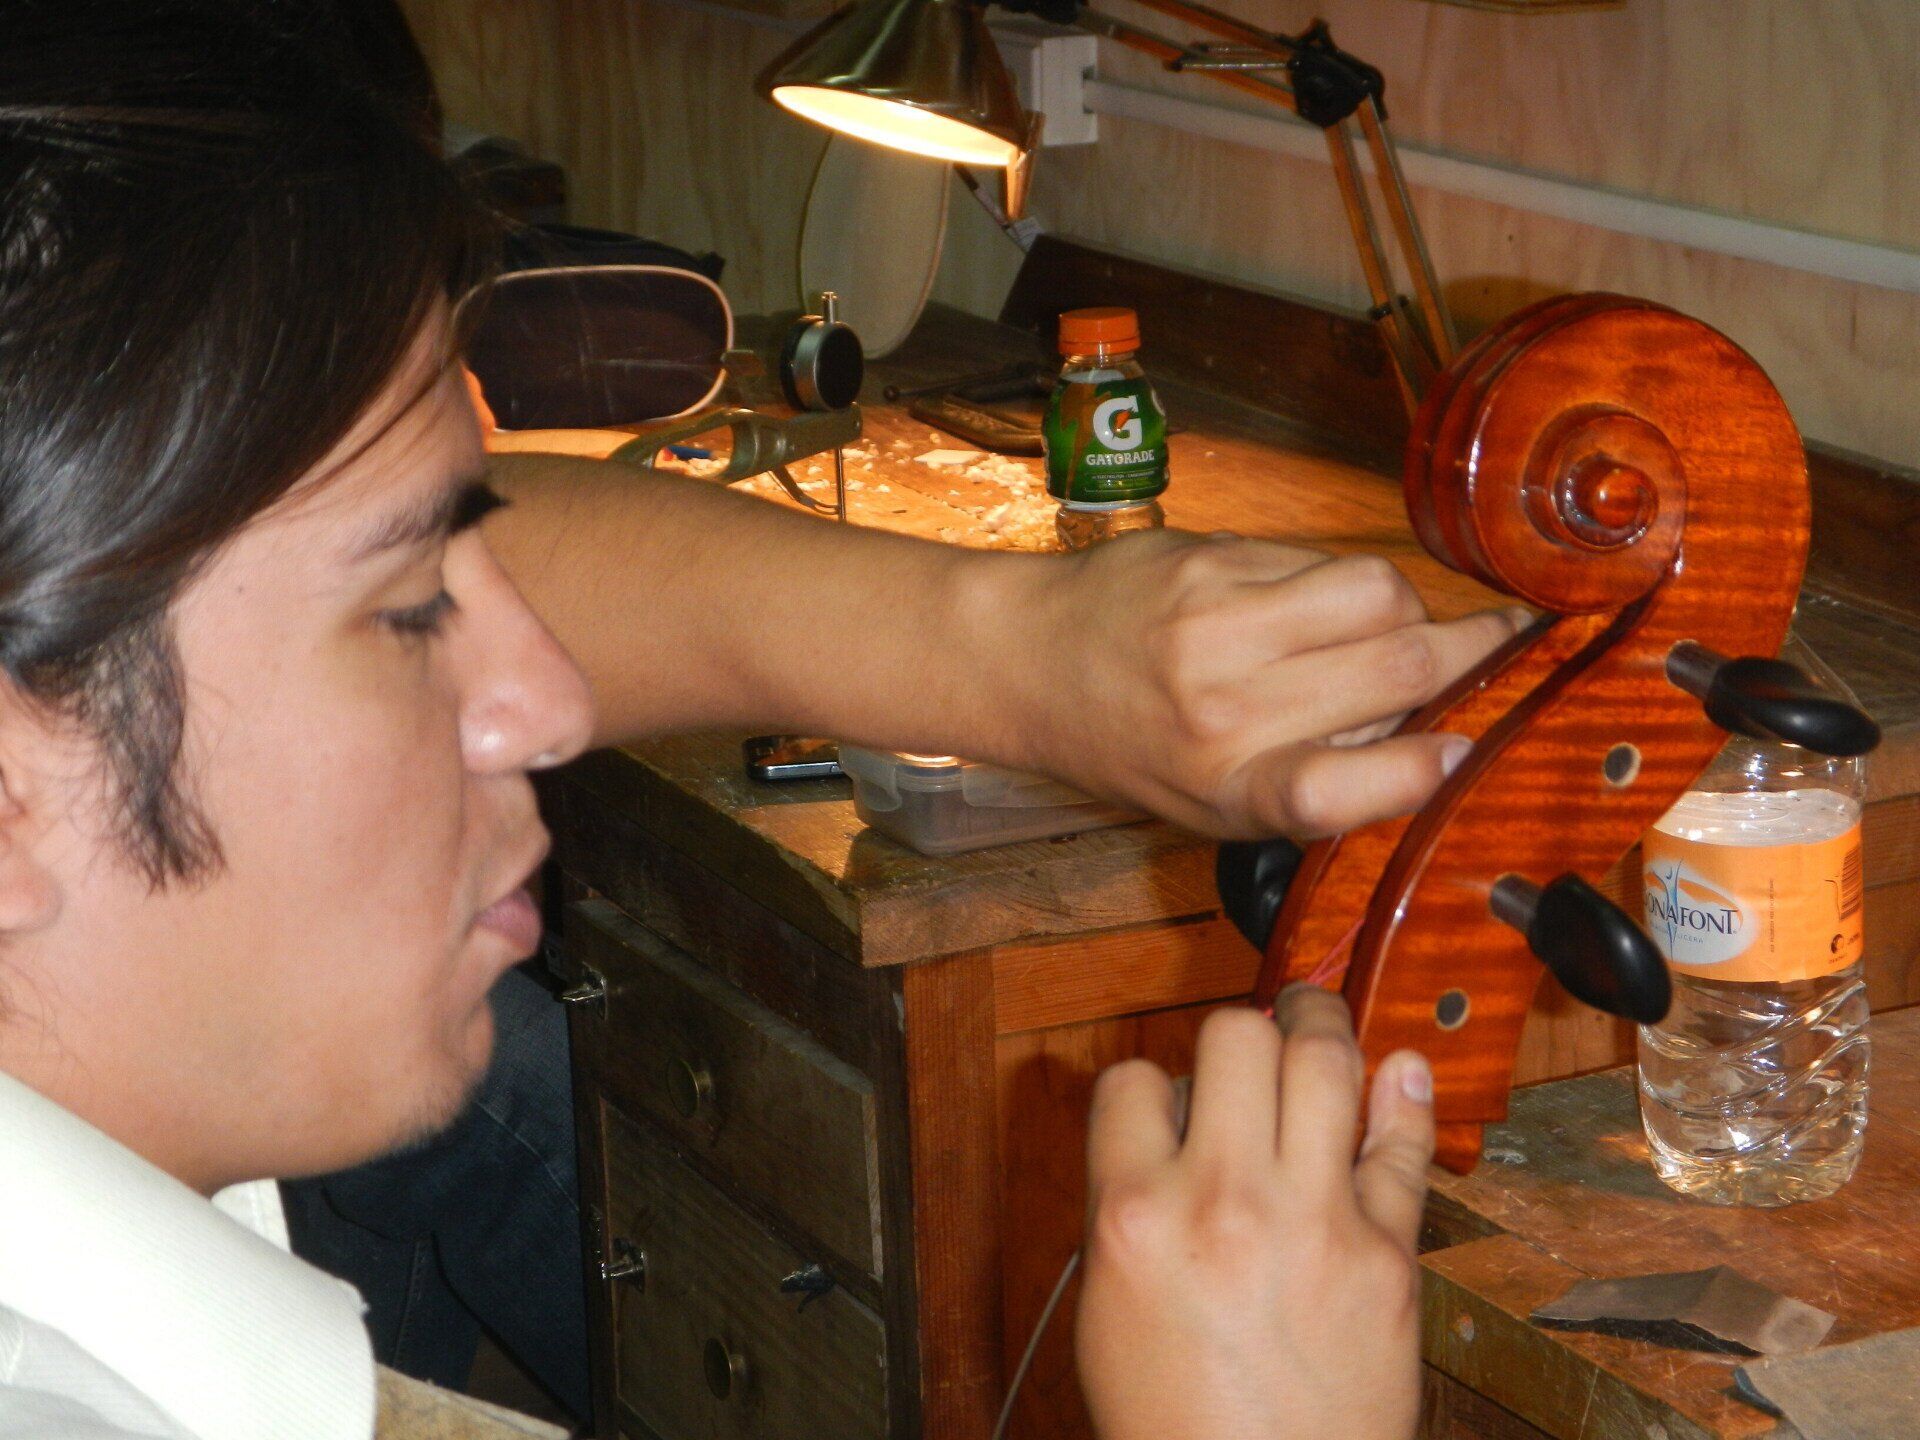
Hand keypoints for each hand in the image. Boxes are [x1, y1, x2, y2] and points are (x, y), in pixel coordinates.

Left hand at [1004, 530, 1526, 837]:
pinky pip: (1323, 560)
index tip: (1476, 750)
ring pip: (1379, 593)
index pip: (1333, 787)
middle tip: (1507, 650)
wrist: (1031, 659)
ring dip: (1409, 610)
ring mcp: (1216, 625)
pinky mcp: (1211, 559)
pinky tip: (1313, 604)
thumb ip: (1319, 781)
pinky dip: (1341, 583)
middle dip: (1473, 656)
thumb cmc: (1137, 744)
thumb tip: (1448, 741)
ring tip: (1386, 631)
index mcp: (1226, 789)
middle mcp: (1222, 710)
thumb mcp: (1215, 800)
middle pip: (1397, 668)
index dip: (1422, 770)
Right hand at [1076, 988, 1434, 1439]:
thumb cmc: (1176, 1424)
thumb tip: (1173, 1122)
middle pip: (1233, 1038)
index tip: (1170, 1099)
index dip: (1149, 1082)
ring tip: (1315, 1018)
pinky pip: (1401, 1146)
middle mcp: (1223, 1202)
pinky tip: (1398, 1073)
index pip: (1131, 1079)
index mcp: (1135, 1216)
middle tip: (1254, 1031)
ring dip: (1319, 1024)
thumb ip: (1130, 1201)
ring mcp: (1313, 1222)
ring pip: (1322, 1059)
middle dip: (1239, 1030)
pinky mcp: (1387, 1254)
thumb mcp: (1109, 1307)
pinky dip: (1403, 1097)